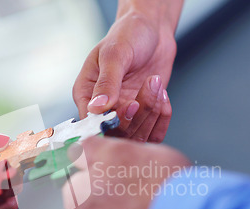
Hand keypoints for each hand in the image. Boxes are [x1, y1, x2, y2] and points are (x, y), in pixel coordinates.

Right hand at [73, 12, 176, 142]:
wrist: (152, 31)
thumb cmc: (128, 35)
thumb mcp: (115, 53)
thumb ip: (107, 81)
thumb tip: (96, 107)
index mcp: (85, 95)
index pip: (92, 123)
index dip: (112, 121)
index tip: (131, 105)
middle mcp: (103, 110)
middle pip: (117, 133)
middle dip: (139, 115)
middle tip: (151, 86)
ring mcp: (124, 115)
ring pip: (137, 136)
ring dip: (152, 113)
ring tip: (157, 84)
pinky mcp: (143, 118)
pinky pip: (153, 134)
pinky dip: (162, 119)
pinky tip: (164, 95)